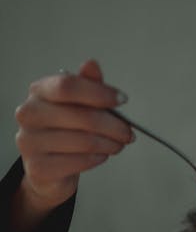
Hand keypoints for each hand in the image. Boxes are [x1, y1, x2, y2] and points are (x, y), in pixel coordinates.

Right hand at [12, 59, 133, 228]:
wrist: (49, 166)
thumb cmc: (66, 130)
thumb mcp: (79, 104)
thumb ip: (88, 85)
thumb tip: (91, 64)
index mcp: (40, 91)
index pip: (68, 86)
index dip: (100, 93)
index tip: (122, 100)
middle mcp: (29, 114)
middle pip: (83, 116)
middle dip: (115, 126)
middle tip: (129, 133)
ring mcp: (30, 141)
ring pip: (85, 141)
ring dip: (111, 144)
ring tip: (118, 144)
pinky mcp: (39, 167)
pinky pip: (80, 161)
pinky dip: (98, 158)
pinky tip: (101, 155)